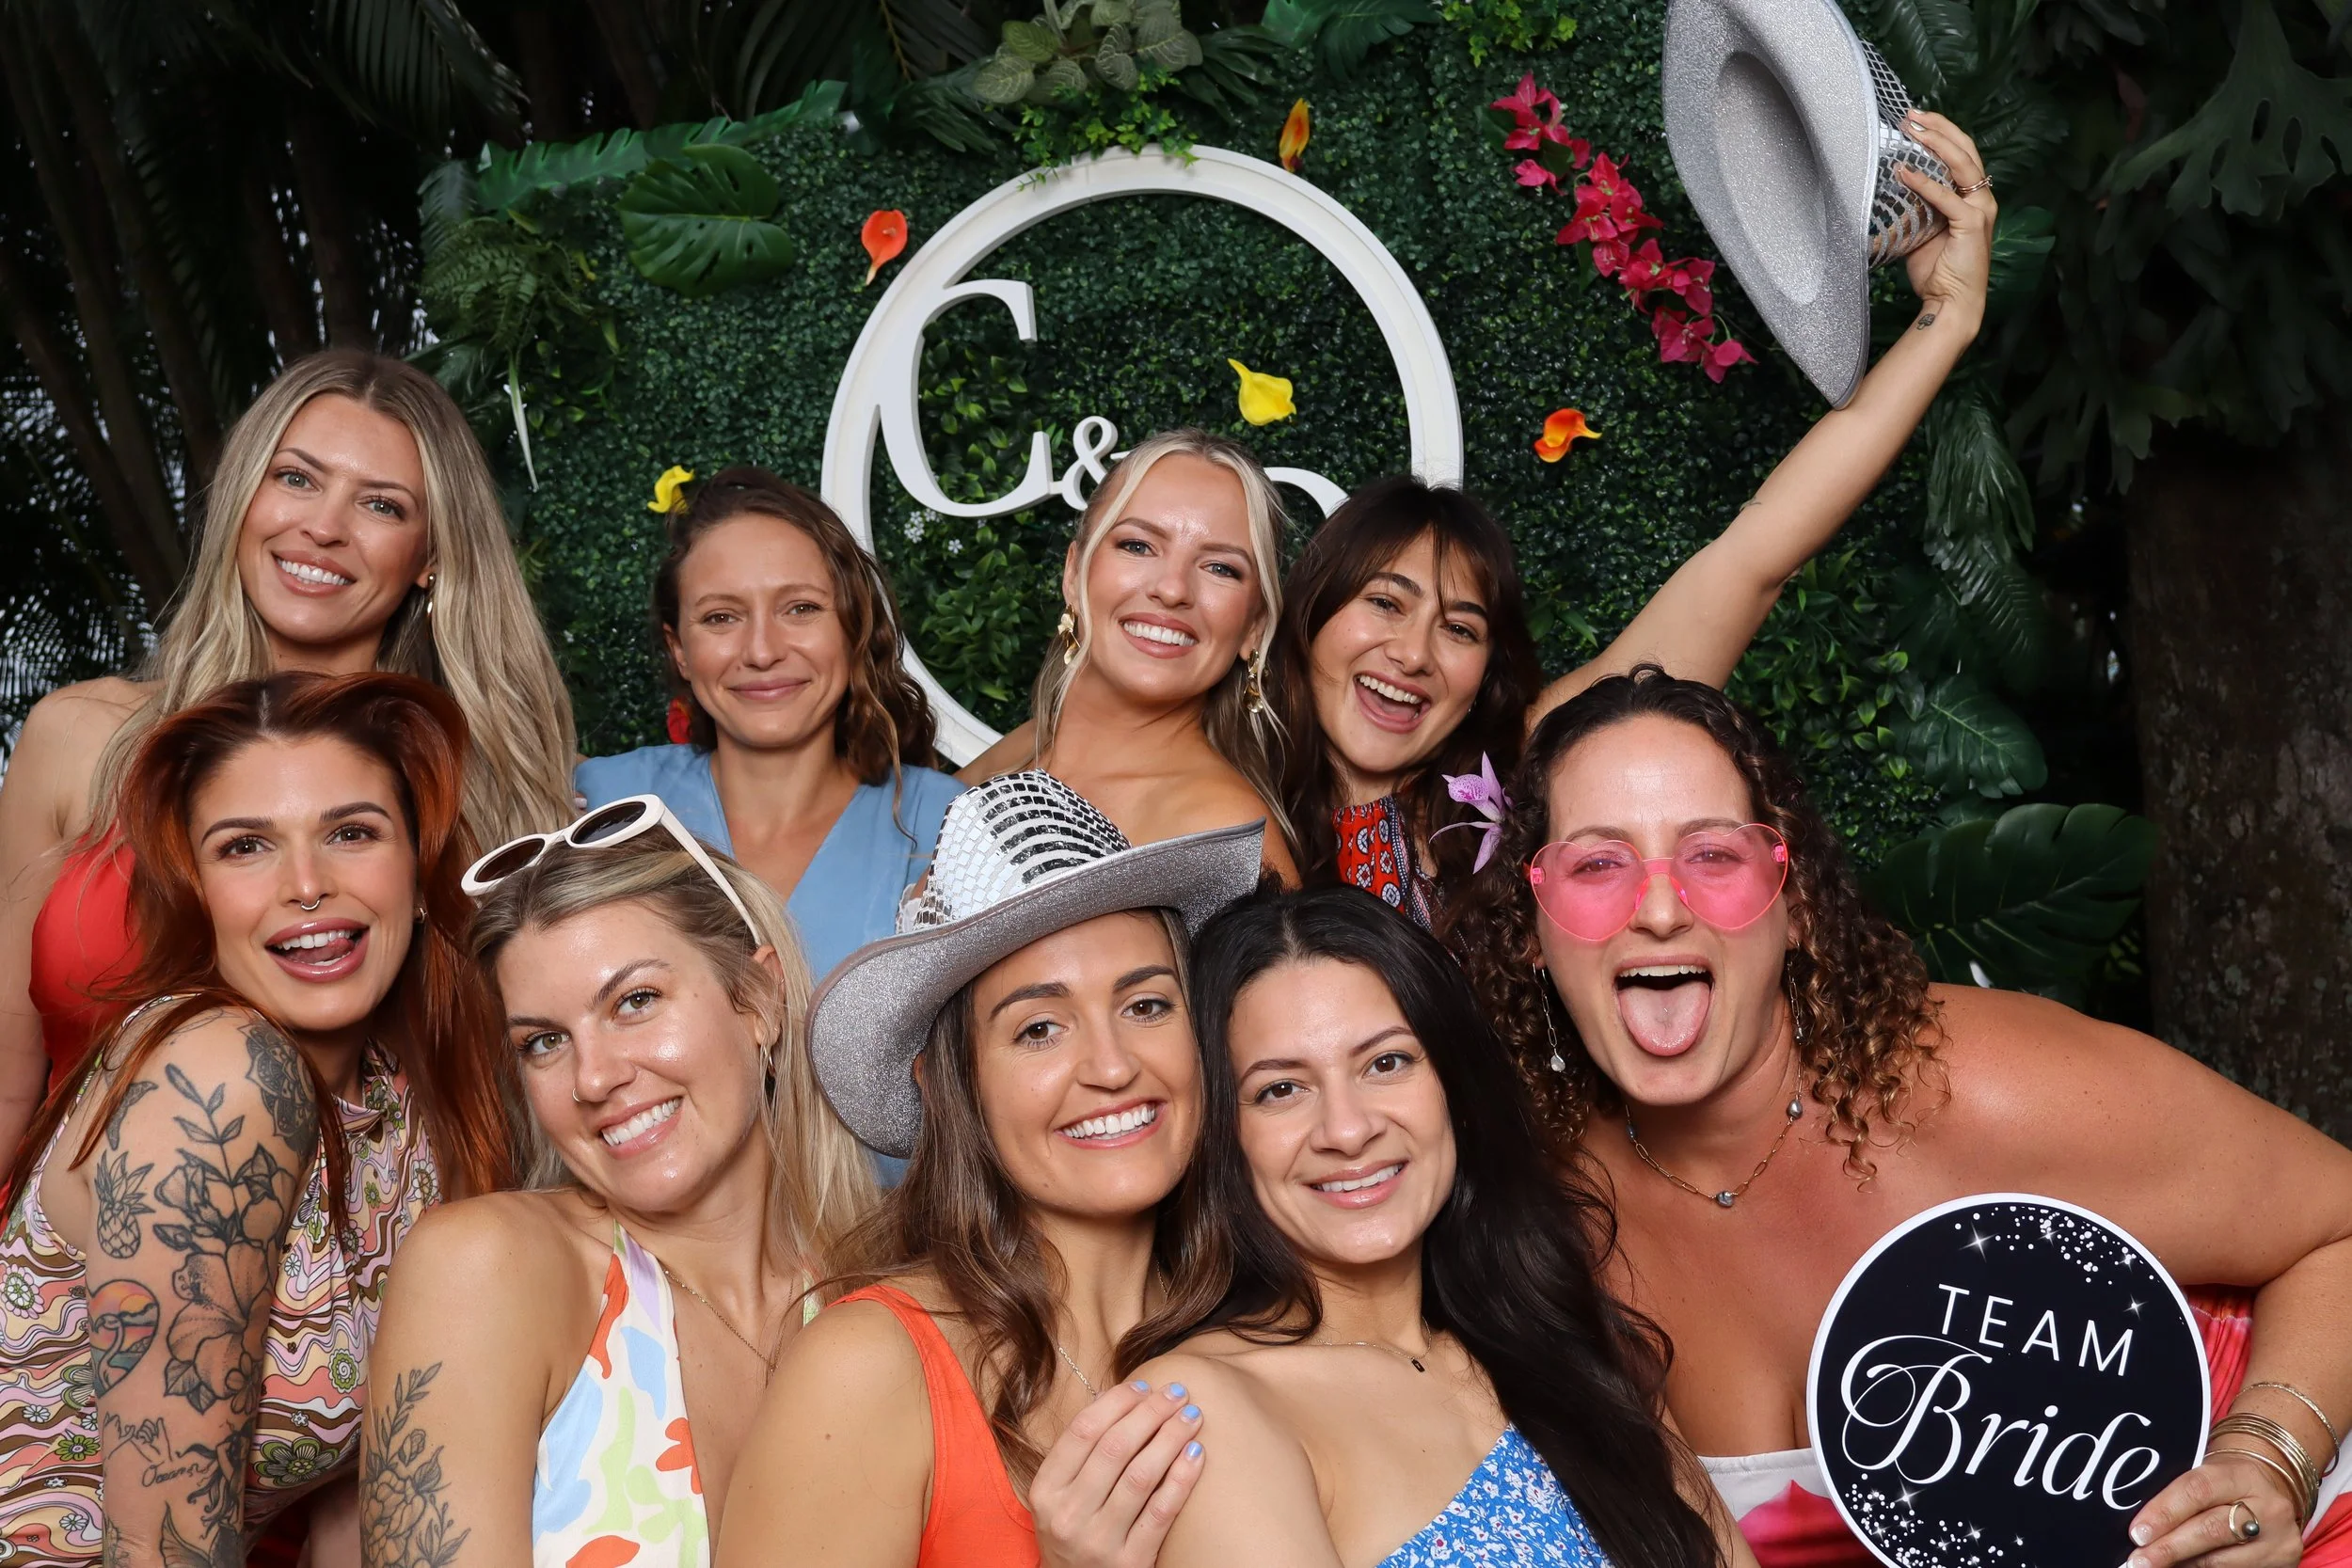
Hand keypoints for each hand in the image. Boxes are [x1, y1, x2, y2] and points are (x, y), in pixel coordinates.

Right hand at [1032, 1379, 1206, 1567]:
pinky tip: (1196, 1454)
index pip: (1083, 1431)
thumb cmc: (1074, 1532)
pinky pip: (1161, 1512)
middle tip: (1177, 1392)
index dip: (1117, 1402)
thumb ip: (1081, 1453)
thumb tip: (1117, 1395)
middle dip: (1151, 1412)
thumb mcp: (1060, 1495)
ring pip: (1141, 1475)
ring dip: (1171, 1438)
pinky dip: (1182, 1479)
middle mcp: (1067, 1515)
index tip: (1145, 1385)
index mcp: (1045, 1490)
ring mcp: (1098, 1541)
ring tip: (1192, 1417)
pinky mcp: (1130, 1562)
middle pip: (1115, 1448)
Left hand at [1895, 110, 1995, 324]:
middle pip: (1965, 150)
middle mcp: (1981, 198)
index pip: (1960, 154)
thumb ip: (1913, 209)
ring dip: (1935, 144)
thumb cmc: (1936, 271)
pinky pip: (1947, 197)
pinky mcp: (1972, 224)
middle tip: (1910, 115)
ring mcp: (1980, 209)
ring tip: (1911, 130)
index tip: (1914, 119)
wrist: (1950, 302)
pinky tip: (1904, 173)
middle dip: (1938, 128)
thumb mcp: (1919, 232)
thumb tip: (1886, 192)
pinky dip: (1925, 183)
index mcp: (1971, 197)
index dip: (1940, 133)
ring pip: (1962, 164)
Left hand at [2126, 1449, 2304, 1566]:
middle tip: (2138, 1560)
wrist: (2271, 1493)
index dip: (2163, 1513)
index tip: (2136, 1533)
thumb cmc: (2225, 1486)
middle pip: (2210, 1529)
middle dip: (2168, 1547)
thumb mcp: (2207, 1477)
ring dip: (2183, 1564)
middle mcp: (2267, 1506)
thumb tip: (2140, 1527)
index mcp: (2241, 1474)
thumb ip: (2178, 1496)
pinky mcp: (2285, 1562)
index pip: (2197, 1490)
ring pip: (2221, 1560)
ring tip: (2156, 1565)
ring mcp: (2279, 1538)